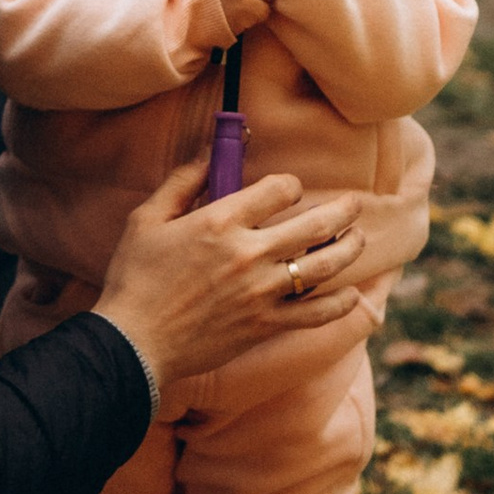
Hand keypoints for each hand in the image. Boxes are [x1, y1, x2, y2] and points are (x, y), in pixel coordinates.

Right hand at [95, 161, 364, 390]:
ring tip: (359, 238)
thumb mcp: (147, 218)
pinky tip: (352, 293)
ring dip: (350, 248)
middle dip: (343, 210)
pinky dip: (340, 303)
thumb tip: (209, 151)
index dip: (289, 185)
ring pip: (324, 265)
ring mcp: (262, 291)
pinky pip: (316, 313)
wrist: (134, 342)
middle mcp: (249, 252)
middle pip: (316, 223)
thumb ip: (182, 181)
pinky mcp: (265, 324)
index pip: (279, 188)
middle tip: (355, 204)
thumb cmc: (135, 277)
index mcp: (221, 220)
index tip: (288, 190)